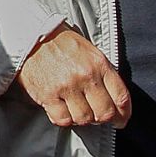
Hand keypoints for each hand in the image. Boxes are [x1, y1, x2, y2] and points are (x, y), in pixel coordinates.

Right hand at [16, 24, 131, 127]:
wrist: (32, 36)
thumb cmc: (62, 44)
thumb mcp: (90, 52)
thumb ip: (104, 74)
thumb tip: (114, 101)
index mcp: (99, 64)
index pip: (121, 97)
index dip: (123, 114)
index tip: (121, 120)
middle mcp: (85, 76)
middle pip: (105, 113)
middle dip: (103, 119)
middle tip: (97, 117)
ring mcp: (66, 87)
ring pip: (84, 119)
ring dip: (82, 119)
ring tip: (77, 110)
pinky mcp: (47, 95)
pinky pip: (62, 119)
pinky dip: (64, 119)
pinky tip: (63, 110)